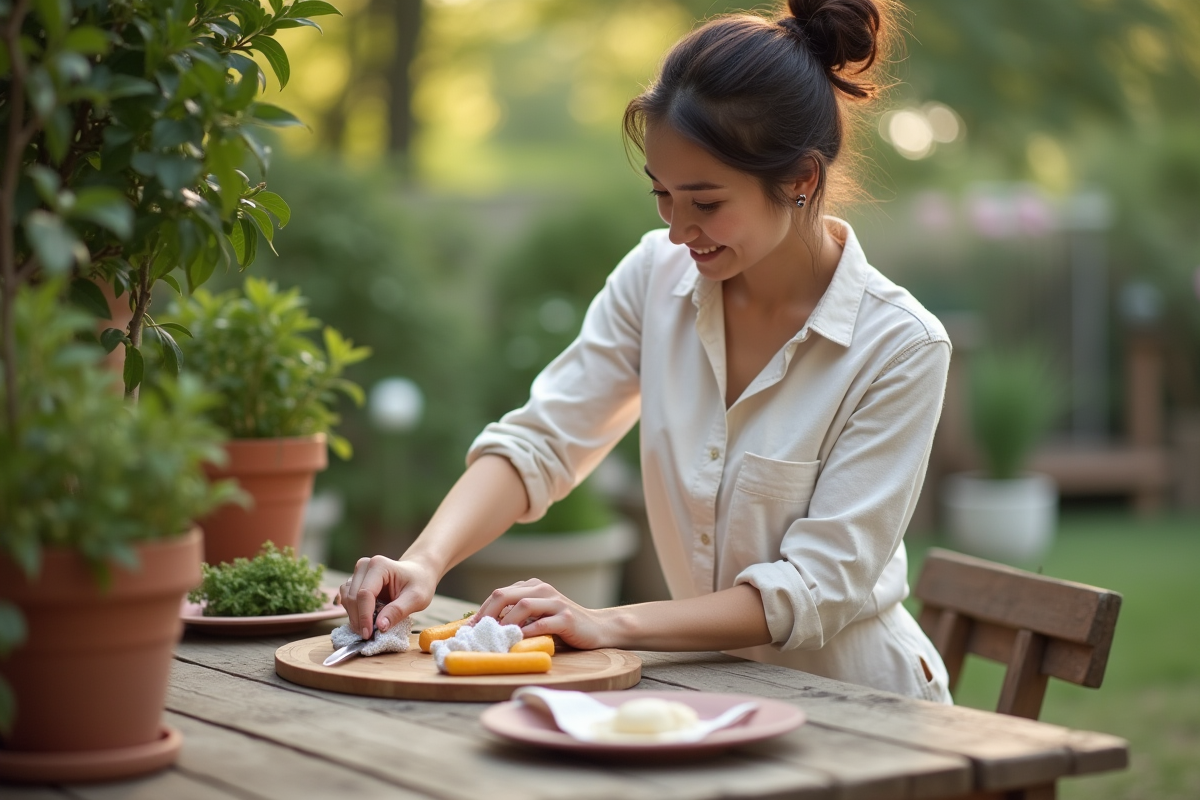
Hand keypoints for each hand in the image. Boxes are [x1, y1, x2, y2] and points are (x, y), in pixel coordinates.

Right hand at [337, 556, 437, 638]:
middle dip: (359, 619)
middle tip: (368, 636)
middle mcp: (364, 566)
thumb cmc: (419, 583)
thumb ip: (398, 611)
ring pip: (346, 598)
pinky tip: (366, 620)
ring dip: (354, 616)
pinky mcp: (355, 582)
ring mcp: (358, 573)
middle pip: (353, 597)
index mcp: (379, 565)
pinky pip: (347, 599)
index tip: (368, 634)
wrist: (418, 573)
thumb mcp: (417, 598)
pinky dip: (354, 612)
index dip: (364, 616)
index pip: (365, 593)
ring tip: (368, 629)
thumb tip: (380, 627)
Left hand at [474, 579, 609, 649]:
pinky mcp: (566, 617)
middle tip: (476, 633)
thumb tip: (485, 628)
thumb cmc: (562, 624)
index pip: (500, 594)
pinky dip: (527, 632)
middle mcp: (543, 589)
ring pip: (523, 605)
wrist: (597, 628)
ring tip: (495, 638)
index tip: (468, 629)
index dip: (482, 611)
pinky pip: (542, 623)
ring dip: (506, 623)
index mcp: (533, 586)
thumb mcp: (538, 616)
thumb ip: (517, 616)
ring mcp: (555, 602)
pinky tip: (518, 642)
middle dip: (487, 614)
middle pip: (507, 595)